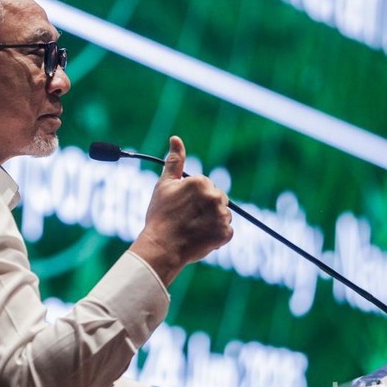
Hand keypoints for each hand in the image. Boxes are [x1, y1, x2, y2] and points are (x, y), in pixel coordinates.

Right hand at [131, 136, 232, 284]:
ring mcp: (221, 215)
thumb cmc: (160, 216)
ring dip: (212, 221)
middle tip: (187, 219)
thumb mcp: (164, 185)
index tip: (182, 208)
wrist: (161, 247)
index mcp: (201, 182)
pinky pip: (226, 231)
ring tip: (194, 229)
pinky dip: (217, 236)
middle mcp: (214, 196)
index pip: (205, 186)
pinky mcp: (226, 233)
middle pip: (217, 199)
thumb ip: (174, 161)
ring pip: (222, 215)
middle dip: (205, 208)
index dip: (193, 198)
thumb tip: (176, 138)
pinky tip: (201, 238)